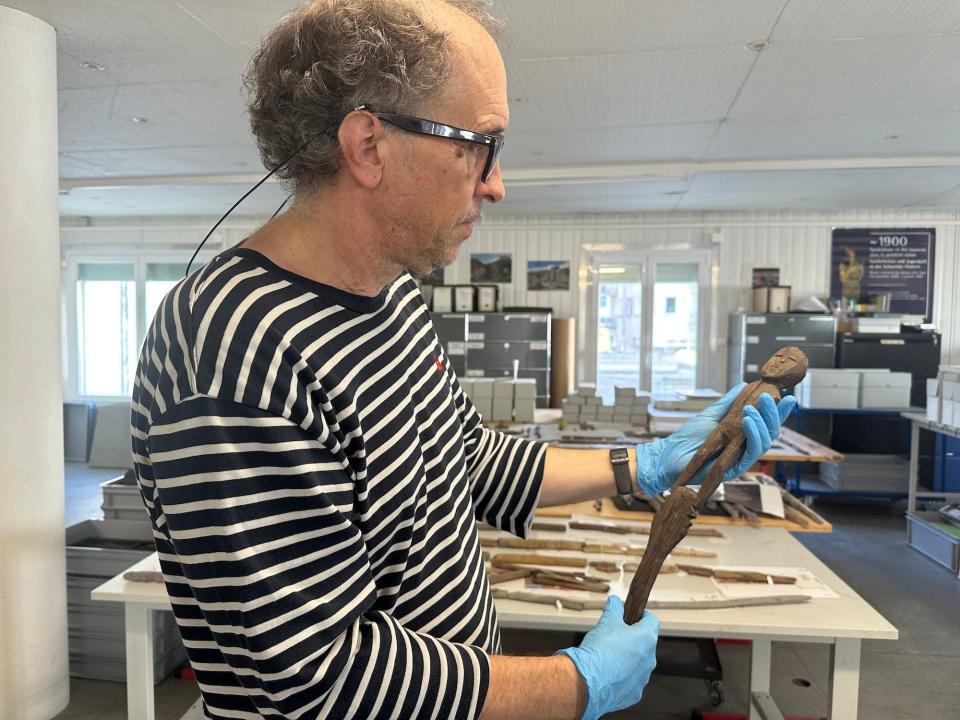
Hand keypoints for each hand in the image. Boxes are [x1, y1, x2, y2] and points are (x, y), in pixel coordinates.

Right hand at [556, 596, 658, 719]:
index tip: (631, 614)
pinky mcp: (634, 694)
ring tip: (608, 656)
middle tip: (615, 635)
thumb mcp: (606, 622)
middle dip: (632, 638)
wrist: (588, 682)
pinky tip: (607, 674)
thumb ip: (613, 608)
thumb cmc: (600, 649)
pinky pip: (631, 681)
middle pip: (645, 643)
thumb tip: (615, 600)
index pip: (652, 621)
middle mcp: (650, 659)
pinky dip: (622, 677)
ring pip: (639, 664)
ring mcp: (643, 678)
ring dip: (628, 658)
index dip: (641, 615)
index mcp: (646, 638)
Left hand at [635, 383, 796, 495]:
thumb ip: (728, 402)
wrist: (670, 454)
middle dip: (772, 413)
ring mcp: (741, 459)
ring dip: (762, 422)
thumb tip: (744, 385)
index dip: (779, 412)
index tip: (788, 397)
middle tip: (768, 396)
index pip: (766, 423)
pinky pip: (751, 452)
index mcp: (742, 435)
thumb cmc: (688, 437)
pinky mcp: (735, 468)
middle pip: (770, 432)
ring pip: (764, 442)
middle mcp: (745, 448)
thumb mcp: (711, 414)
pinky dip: (752, 435)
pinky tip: (748, 420)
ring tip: (753, 407)